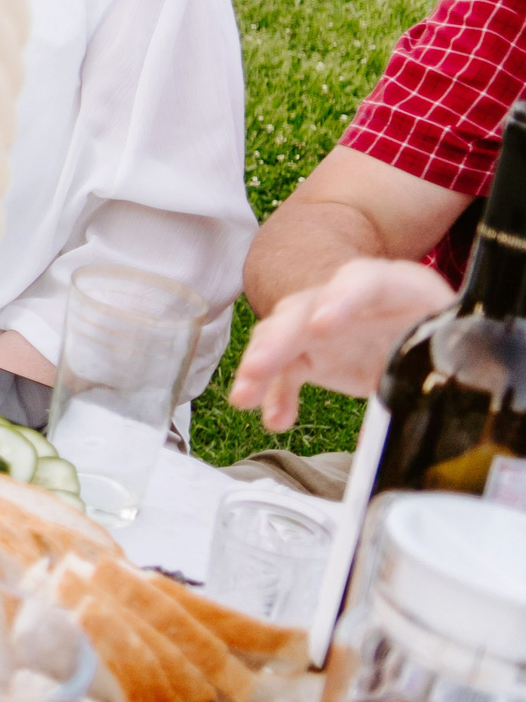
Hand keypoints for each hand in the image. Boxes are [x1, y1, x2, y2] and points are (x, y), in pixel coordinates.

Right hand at [228, 256, 453, 432]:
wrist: (433, 336)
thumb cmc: (447, 337)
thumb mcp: (456, 347)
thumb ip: (446, 370)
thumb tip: (434, 414)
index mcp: (396, 286)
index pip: (362, 281)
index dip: (340, 299)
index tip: (321, 326)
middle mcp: (350, 300)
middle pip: (304, 308)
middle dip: (278, 338)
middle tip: (258, 367)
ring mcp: (325, 325)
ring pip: (282, 335)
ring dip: (260, 366)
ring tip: (244, 397)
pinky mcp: (313, 353)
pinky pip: (286, 371)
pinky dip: (275, 394)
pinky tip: (274, 420)